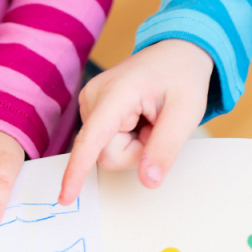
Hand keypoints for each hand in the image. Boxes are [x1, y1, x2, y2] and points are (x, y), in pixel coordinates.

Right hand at [59, 39, 214, 203]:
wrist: (175, 54)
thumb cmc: (181, 77)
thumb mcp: (186, 113)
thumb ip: (165, 148)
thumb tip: (149, 182)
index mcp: (116, 93)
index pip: (92, 139)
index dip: (78, 170)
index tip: (65, 197)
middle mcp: (93, 97)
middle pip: (105, 154)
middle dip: (136, 151)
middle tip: (156, 126)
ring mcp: (89, 104)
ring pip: (105, 152)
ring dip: (133, 145)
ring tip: (148, 118)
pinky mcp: (91, 112)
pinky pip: (105, 144)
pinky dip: (126, 138)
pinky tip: (137, 118)